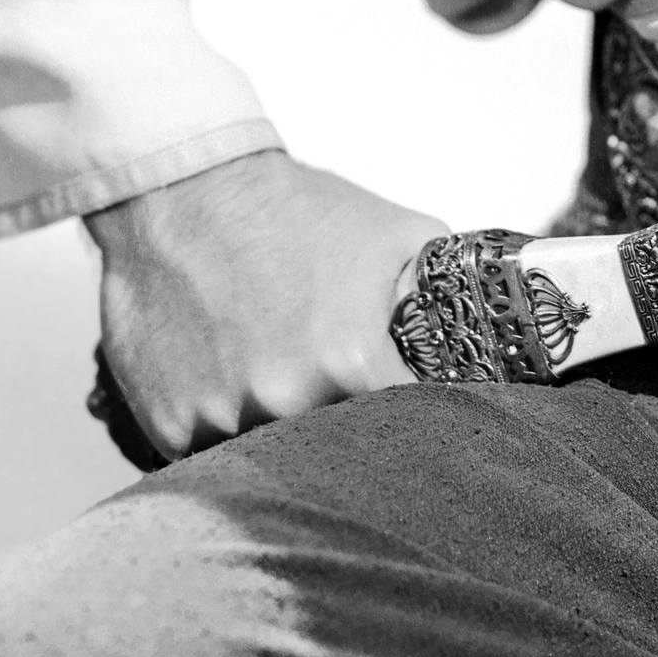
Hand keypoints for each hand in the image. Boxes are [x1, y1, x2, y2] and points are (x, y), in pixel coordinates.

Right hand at [88, 148, 445, 460]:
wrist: (185, 195)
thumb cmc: (293, 211)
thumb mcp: (397, 234)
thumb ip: (444, 295)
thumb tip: (488, 333)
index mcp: (351, 361)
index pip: (406, 430)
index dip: (413, 427)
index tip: (412, 423)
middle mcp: (287, 400)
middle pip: (337, 452)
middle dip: (348, 434)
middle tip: (341, 400)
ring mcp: (221, 420)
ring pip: (272, 461)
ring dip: (282, 435)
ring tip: (277, 378)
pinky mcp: (168, 428)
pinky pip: (210, 458)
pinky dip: (227, 433)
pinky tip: (228, 384)